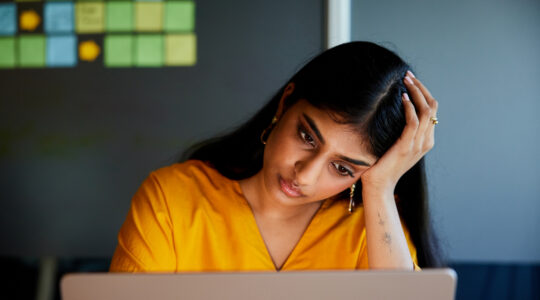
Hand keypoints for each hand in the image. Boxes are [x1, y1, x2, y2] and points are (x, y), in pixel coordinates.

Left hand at [361, 71, 437, 192]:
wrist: (378, 185)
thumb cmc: (381, 165)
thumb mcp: (394, 144)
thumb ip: (399, 131)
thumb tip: (392, 110)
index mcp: (425, 140)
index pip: (431, 110)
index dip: (423, 92)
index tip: (411, 80)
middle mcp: (426, 141)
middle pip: (432, 107)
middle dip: (421, 88)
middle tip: (408, 75)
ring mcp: (418, 144)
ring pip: (425, 111)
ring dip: (416, 92)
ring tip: (406, 81)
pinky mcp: (407, 146)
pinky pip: (413, 122)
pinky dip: (409, 107)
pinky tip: (402, 97)